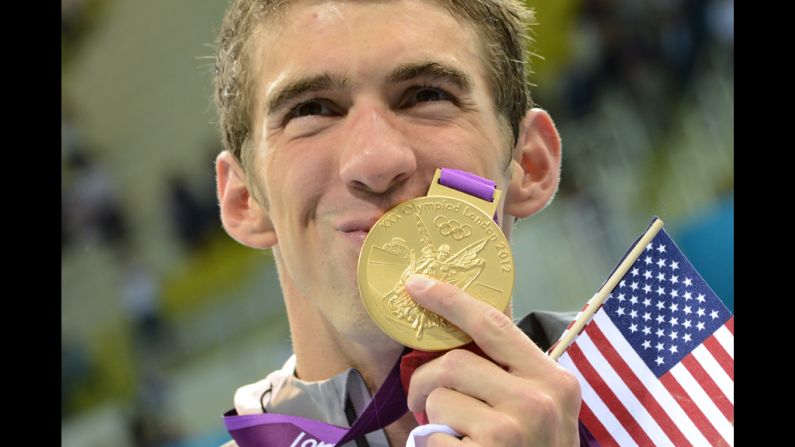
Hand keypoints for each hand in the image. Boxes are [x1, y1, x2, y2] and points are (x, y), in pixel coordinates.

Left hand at [404, 274, 581, 445]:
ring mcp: (513, 430)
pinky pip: (431, 435)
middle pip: (455, 362)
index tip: (417, 283)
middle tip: (425, 403)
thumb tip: (456, 339)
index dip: (451, 300)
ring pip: (440, 397)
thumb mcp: (541, 411)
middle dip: (427, 381)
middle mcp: (539, 400)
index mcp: (554, 380)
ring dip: (433, 418)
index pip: (495, 325)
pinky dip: (431, 446)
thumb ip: (510, 375)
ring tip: (452, 438)